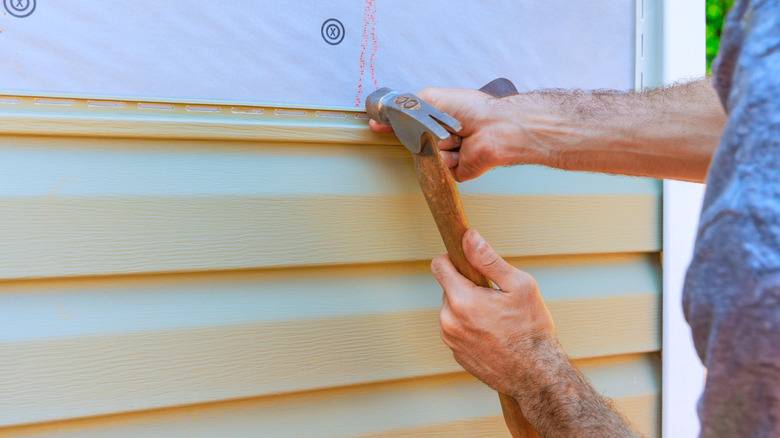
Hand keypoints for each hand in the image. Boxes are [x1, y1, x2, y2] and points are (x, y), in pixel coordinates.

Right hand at [369, 87, 543, 181]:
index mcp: (440, 119)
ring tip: (457, 137)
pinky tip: (461, 150)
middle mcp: (444, 137)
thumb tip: (383, 116)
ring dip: (438, 145)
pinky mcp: (456, 171)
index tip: (377, 125)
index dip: (396, 125)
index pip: (411, 124)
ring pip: (427, 155)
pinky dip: (447, 158)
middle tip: (435, 126)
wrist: (495, 128)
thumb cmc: (471, 109)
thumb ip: (406, 106)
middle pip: (416, 141)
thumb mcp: (432, 98)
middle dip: (421, 133)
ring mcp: (449, 155)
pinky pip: (439, 168)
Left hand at [431, 228, 554, 397]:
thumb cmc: (532, 329)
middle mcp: (449, 321)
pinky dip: (470, 326)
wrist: (536, 375)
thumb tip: (468, 237)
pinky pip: (457, 329)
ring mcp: (450, 339)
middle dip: (467, 286)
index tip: (469, 262)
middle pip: (449, 288)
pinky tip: (493, 334)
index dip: (454, 258)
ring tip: (496, 318)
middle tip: (494, 298)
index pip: (439, 265)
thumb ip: (489, 259)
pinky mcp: (455, 353)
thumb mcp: (519, 286)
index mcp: (462, 300)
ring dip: (468, 307)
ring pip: (452, 309)